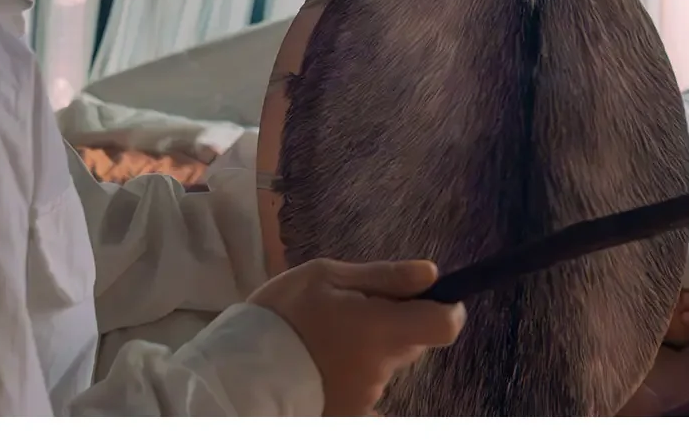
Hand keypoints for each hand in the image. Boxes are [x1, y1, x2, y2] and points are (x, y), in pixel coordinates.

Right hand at [247, 258, 465, 415]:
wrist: (240, 372)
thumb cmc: (282, 314)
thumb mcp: (326, 276)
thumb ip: (384, 276)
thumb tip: (431, 273)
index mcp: (380, 329)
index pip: (445, 326)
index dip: (448, 309)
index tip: (434, 298)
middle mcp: (381, 368)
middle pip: (412, 343)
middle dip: (395, 324)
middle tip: (353, 310)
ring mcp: (367, 396)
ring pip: (386, 363)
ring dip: (369, 348)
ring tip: (325, 337)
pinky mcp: (351, 414)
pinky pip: (366, 387)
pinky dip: (351, 372)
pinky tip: (322, 363)